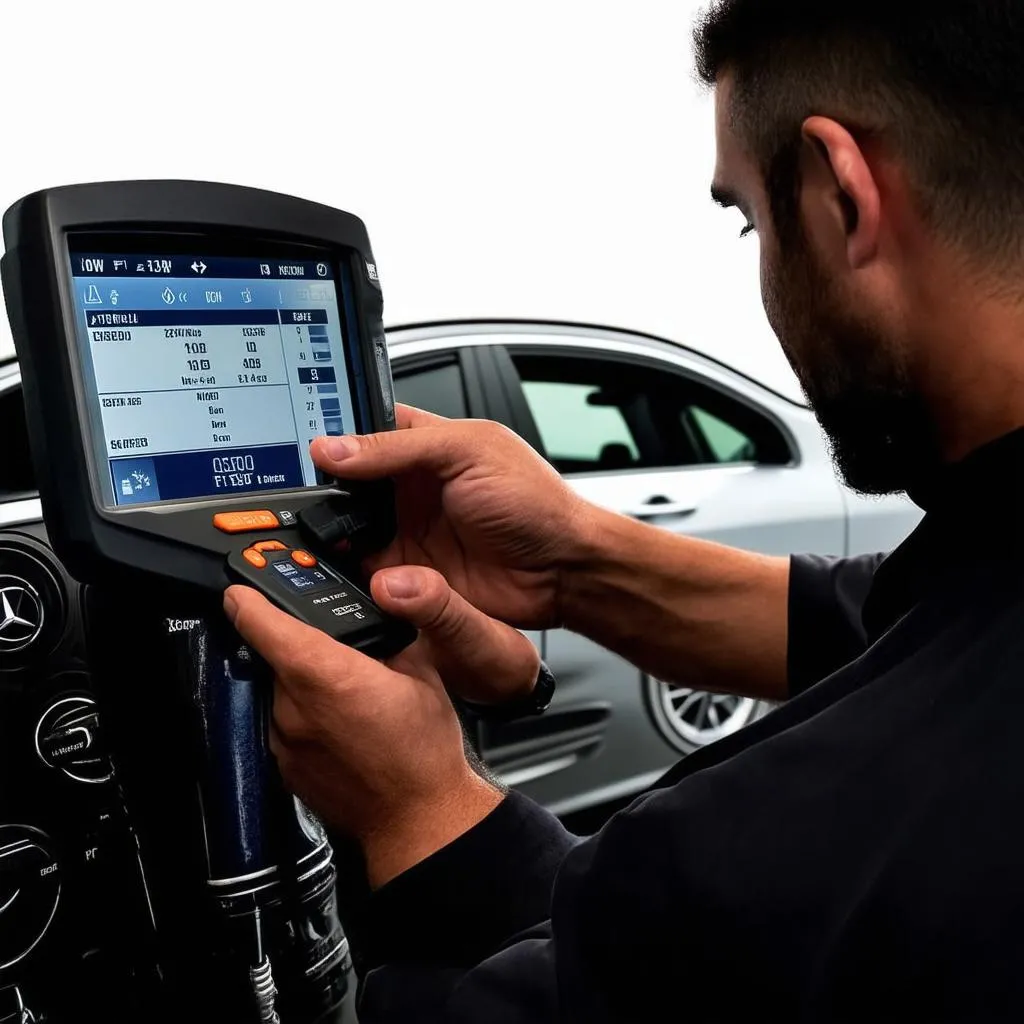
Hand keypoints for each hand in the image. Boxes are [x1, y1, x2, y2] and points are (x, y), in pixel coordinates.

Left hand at [223, 565, 538, 885]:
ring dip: (304, 684)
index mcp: (327, 675)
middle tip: (337, 652)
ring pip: (280, 692)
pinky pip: (283, 725)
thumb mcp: (420, 674)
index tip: (242, 590)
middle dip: (299, 647)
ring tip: (348, 697)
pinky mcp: (284, 768)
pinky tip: (342, 727)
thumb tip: (367, 615)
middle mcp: (295, 708)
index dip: (249, 601)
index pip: (264, 626)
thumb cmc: (425, 752)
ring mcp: (285, 742)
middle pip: (275, 658)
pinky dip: (305, 717)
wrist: (421, 820)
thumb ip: (385, 636)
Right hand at [310, 405, 595, 631]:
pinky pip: (364, 570)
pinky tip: (335, 563)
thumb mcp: (467, 452)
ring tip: (311, 528)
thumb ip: (398, 448)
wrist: (563, 569)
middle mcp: (412, 487)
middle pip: (347, 483)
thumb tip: (334, 446)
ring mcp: (409, 531)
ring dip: (330, 529)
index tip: (297, 440)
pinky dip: (346, 570)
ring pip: (348, 527)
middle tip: (298, 492)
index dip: (332, 432)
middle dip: (323, 488)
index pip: (365, 428)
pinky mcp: (409, 573)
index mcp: (427, 446)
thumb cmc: (534, 502)